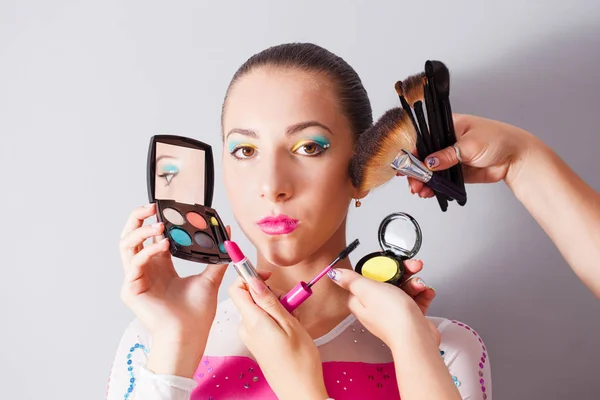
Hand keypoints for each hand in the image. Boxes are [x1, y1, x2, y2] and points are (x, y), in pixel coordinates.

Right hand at [118, 203, 230, 374]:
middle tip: (152, 207)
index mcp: (160, 266)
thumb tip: (227, 232)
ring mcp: (136, 279)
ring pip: (126, 246)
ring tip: (159, 226)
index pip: (151, 237)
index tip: (165, 207)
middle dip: (138, 218)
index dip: (155, 220)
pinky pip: (134, 264)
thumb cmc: (197, 312)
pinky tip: (163, 246)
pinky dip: (147, 252)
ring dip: (141, 232)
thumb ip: (217, 255)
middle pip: (131, 236)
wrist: (191, 334)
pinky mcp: (131, 290)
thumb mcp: (211, 277)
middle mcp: (145, 270)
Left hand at [229, 274, 328, 399]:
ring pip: (259, 309)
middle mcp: (246, 328)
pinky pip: (262, 321)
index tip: (268, 275)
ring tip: (293, 318)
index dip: (250, 276)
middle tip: (290, 302)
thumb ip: (269, 301)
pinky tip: (290, 328)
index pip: (237, 288)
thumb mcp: (289, 324)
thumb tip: (254, 281)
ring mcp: (250, 337)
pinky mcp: (256, 343)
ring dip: (276, 307)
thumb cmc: (300, 361)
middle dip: (270, 293)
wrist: (299, 391)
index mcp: (252, 321)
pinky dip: (275, 319)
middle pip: (250, 297)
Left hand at [328, 268, 439, 348]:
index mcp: (361, 301)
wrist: (416, 338)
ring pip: (403, 288)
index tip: (388, 261)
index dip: (378, 267)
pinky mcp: (409, 317)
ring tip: (419, 284)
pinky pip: (415, 299)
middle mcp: (376, 307)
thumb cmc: (392, 316)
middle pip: (387, 281)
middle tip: (412, 267)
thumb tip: (334, 274)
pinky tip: (426, 292)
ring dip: (414, 283)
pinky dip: (421, 294)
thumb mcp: (367, 290)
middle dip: (402, 272)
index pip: (366, 278)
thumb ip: (351, 280)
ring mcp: (393, 312)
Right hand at [407, 113, 537, 197]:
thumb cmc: (498, 139)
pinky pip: (439, 180)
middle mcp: (445, 141)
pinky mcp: (455, 172)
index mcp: (446, 126)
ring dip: (422, 181)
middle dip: (415, 170)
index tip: (404, 163)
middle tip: (412, 181)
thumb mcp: (470, 145)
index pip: (422, 137)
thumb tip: (429, 163)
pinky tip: (428, 192)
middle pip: (423, 156)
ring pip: (429, 170)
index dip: (411, 150)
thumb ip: (447, 155)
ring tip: (420, 190)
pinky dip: (433, 187)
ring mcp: (450, 157)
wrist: (516, 158)